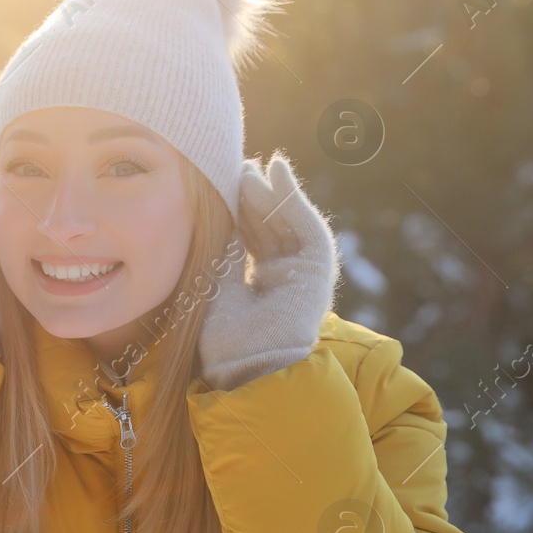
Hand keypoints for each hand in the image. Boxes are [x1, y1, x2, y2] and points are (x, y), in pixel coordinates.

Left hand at [197, 153, 341, 391]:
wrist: (244, 365)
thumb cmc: (221, 337)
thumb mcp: (214, 281)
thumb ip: (222, 249)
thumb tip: (218, 213)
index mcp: (257, 287)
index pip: (249, 238)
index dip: (237, 210)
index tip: (221, 184)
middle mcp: (282, 279)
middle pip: (268, 227)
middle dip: (253, 197)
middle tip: (234, 167)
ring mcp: (302, 276)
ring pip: (287, 223)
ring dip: (270, 192)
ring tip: (250, 167)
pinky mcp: (318, 272)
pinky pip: (308, 226)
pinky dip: (294, 198)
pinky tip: (279, 173)